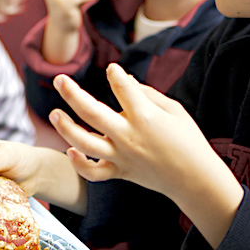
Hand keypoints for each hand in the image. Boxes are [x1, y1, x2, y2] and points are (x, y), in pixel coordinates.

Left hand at [50, 63, 242, 246]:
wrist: (196, 181)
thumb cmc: (188, 140)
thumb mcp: (174, 110)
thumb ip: (146, 93)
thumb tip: (123, 80)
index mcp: (145, 117)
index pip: (122, 88)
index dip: (114, 75)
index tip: (112, 69)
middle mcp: (129, 136)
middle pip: (92, 113)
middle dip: (72, 93)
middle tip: (58, 79)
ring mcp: (122, 157)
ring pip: (85, 143)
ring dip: (66, 128)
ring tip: (54, 113)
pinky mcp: (120, 172)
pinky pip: (94, 173)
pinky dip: (79, 164)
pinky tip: (70, 151)